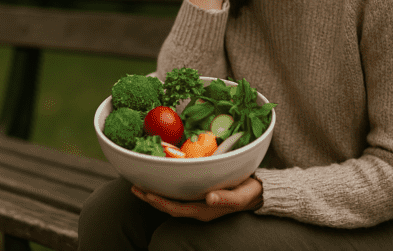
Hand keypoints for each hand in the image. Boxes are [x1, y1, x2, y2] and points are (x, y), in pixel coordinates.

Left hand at [131, 175, 262, 221]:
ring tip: (140, 186)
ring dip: (155, 195)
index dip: (160, 202)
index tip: (146, 193)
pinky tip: (159, 182)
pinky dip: (166, 190)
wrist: (258, 193)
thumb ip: (226, 198)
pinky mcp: (199, 197)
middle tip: (134, 187)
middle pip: (169, 207)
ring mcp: (198, 204)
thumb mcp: (241, 195)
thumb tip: (209, 198)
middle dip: (151, 198)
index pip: (176, 208)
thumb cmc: (249, 192)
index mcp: (204, 210)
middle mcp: (198, 209)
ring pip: (171, 202)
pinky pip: (178, 196)